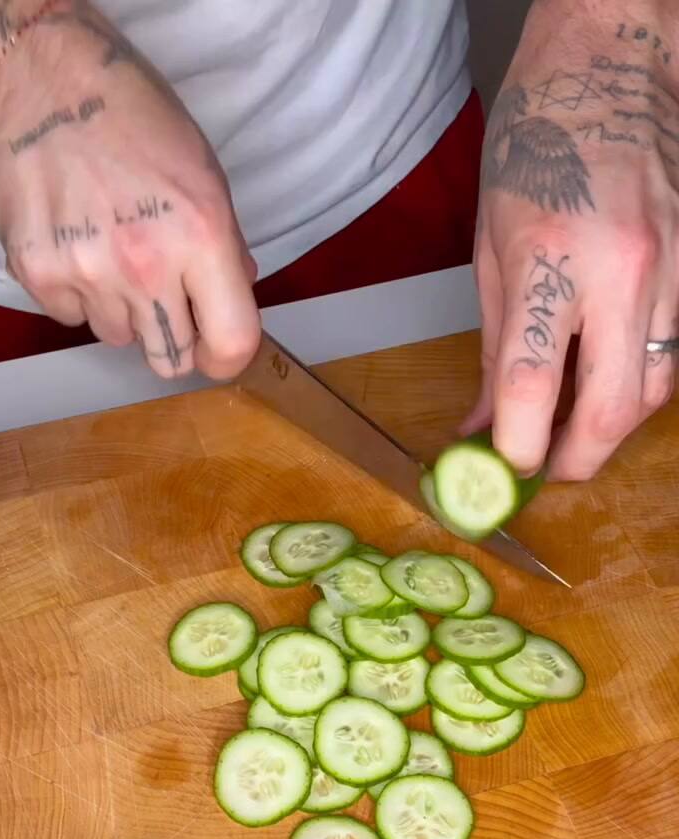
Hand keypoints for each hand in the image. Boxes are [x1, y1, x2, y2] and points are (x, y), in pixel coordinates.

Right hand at [0, 2, 259, 378]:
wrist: (39, 81)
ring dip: (120, 310)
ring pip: (118, 338)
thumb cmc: (129, 115)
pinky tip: (75, 243)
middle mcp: (146, 265)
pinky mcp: (40, 275)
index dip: (226, 357)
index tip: (215, 348)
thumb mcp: (203, 172)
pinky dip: (75, 293)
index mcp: (201, 236)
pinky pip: (71, 317)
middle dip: (172, 340)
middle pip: (169, 361)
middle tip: (162, 301)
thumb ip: (224, 244)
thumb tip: (235, 292)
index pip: (231, 343)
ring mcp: (88, 275)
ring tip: (109, 250)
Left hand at [465, 0, 678, 478]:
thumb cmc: (538, 142)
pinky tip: (602, 384)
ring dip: (610, 429)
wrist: (615, 64)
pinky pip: (671, 354)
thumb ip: (494, 346)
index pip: (534, 390)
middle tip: (543, 469)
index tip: (498, 468)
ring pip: (652, 393)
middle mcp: (622, 274)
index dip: (515, 450)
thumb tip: (484, 422)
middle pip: (611, 414)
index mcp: (552, 261)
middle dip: (575, 461)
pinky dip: (634, 385)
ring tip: (570, 431)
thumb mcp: (491, 246)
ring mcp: (670, 271)